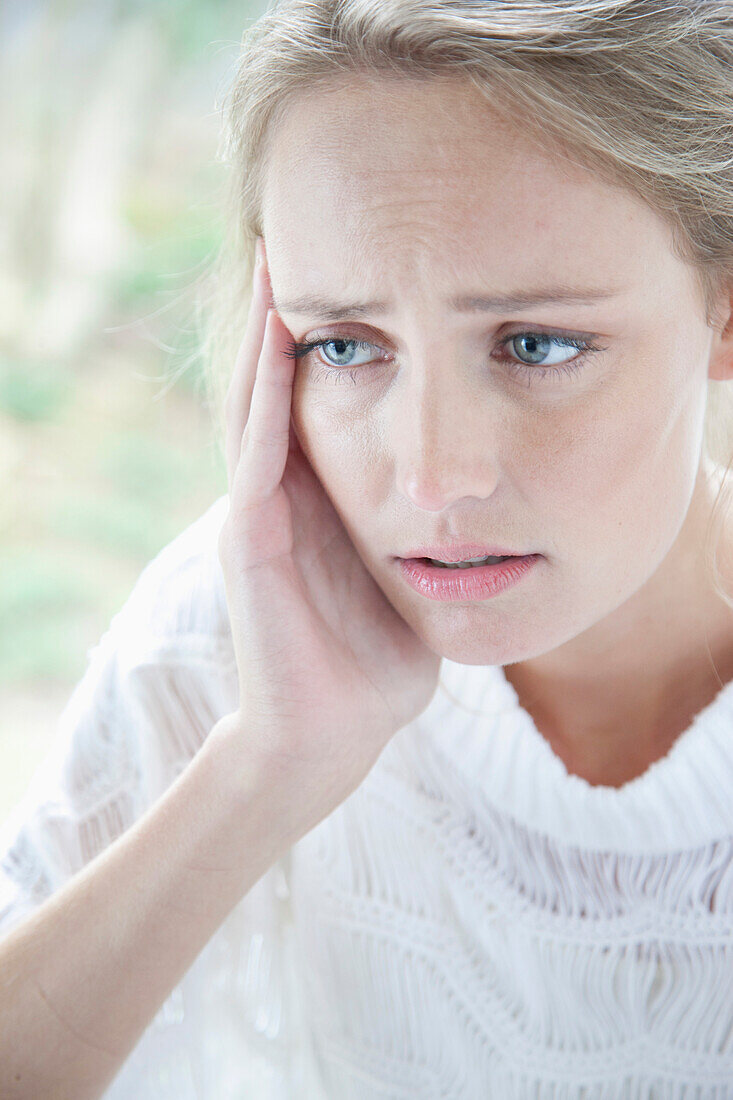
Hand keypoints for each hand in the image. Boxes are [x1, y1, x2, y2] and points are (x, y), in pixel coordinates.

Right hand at [214, 238, 440, 837]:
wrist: (330, 736)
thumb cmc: (375, 665)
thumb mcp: (409, 577)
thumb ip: (422, 530)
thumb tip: (472, 496)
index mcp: (315, 503)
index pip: (308, 406)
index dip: (320, 342)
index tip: (347, 277)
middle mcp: (278, 497)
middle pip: (272, 389)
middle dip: (282, 317)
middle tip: (289, 236)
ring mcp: (256, 516)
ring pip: (253, 407)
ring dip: (263, 336)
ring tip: (274, 263)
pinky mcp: (247, 541)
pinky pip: (256, 454)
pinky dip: (264, 396)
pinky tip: (279, 340)